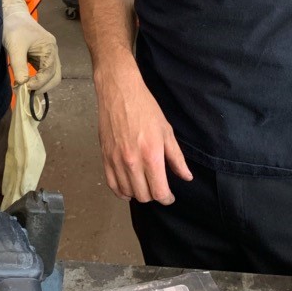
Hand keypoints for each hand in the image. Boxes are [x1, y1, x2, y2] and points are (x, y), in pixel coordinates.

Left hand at [2, 0, 61, 92]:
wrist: (11, 14)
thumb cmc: (14, 28)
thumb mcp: (15, 46)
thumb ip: (19, 66)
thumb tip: (22, 86)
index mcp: (50, 48)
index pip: (50, 72)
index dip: (39, 83)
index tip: (25, 89)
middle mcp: (52, 52)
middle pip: (55, 76)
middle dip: (43, 87)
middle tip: (27, 93)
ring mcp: (47, 55)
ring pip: (50, 76)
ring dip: (40, 85)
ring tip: (25, 90)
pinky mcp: (40, 57)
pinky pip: (43, 72)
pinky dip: (37, 80)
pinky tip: (26, 83)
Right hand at [95, 59, 191, 204]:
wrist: (119, 92)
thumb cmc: (145, 108)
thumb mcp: (167, 131)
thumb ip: (177, 158)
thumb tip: (186, 177)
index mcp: (151, 156)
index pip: (159, 192)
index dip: (167, 198)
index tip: (170, 196)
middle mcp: (132, 162)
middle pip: (144, 196)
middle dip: (154, 195)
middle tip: (158, 187)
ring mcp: (116, 161)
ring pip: (127, 193)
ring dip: (138, 194)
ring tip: (144, 185)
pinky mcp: (104, 158)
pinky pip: (112, 185)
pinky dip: (121, 191)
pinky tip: (128, 187)